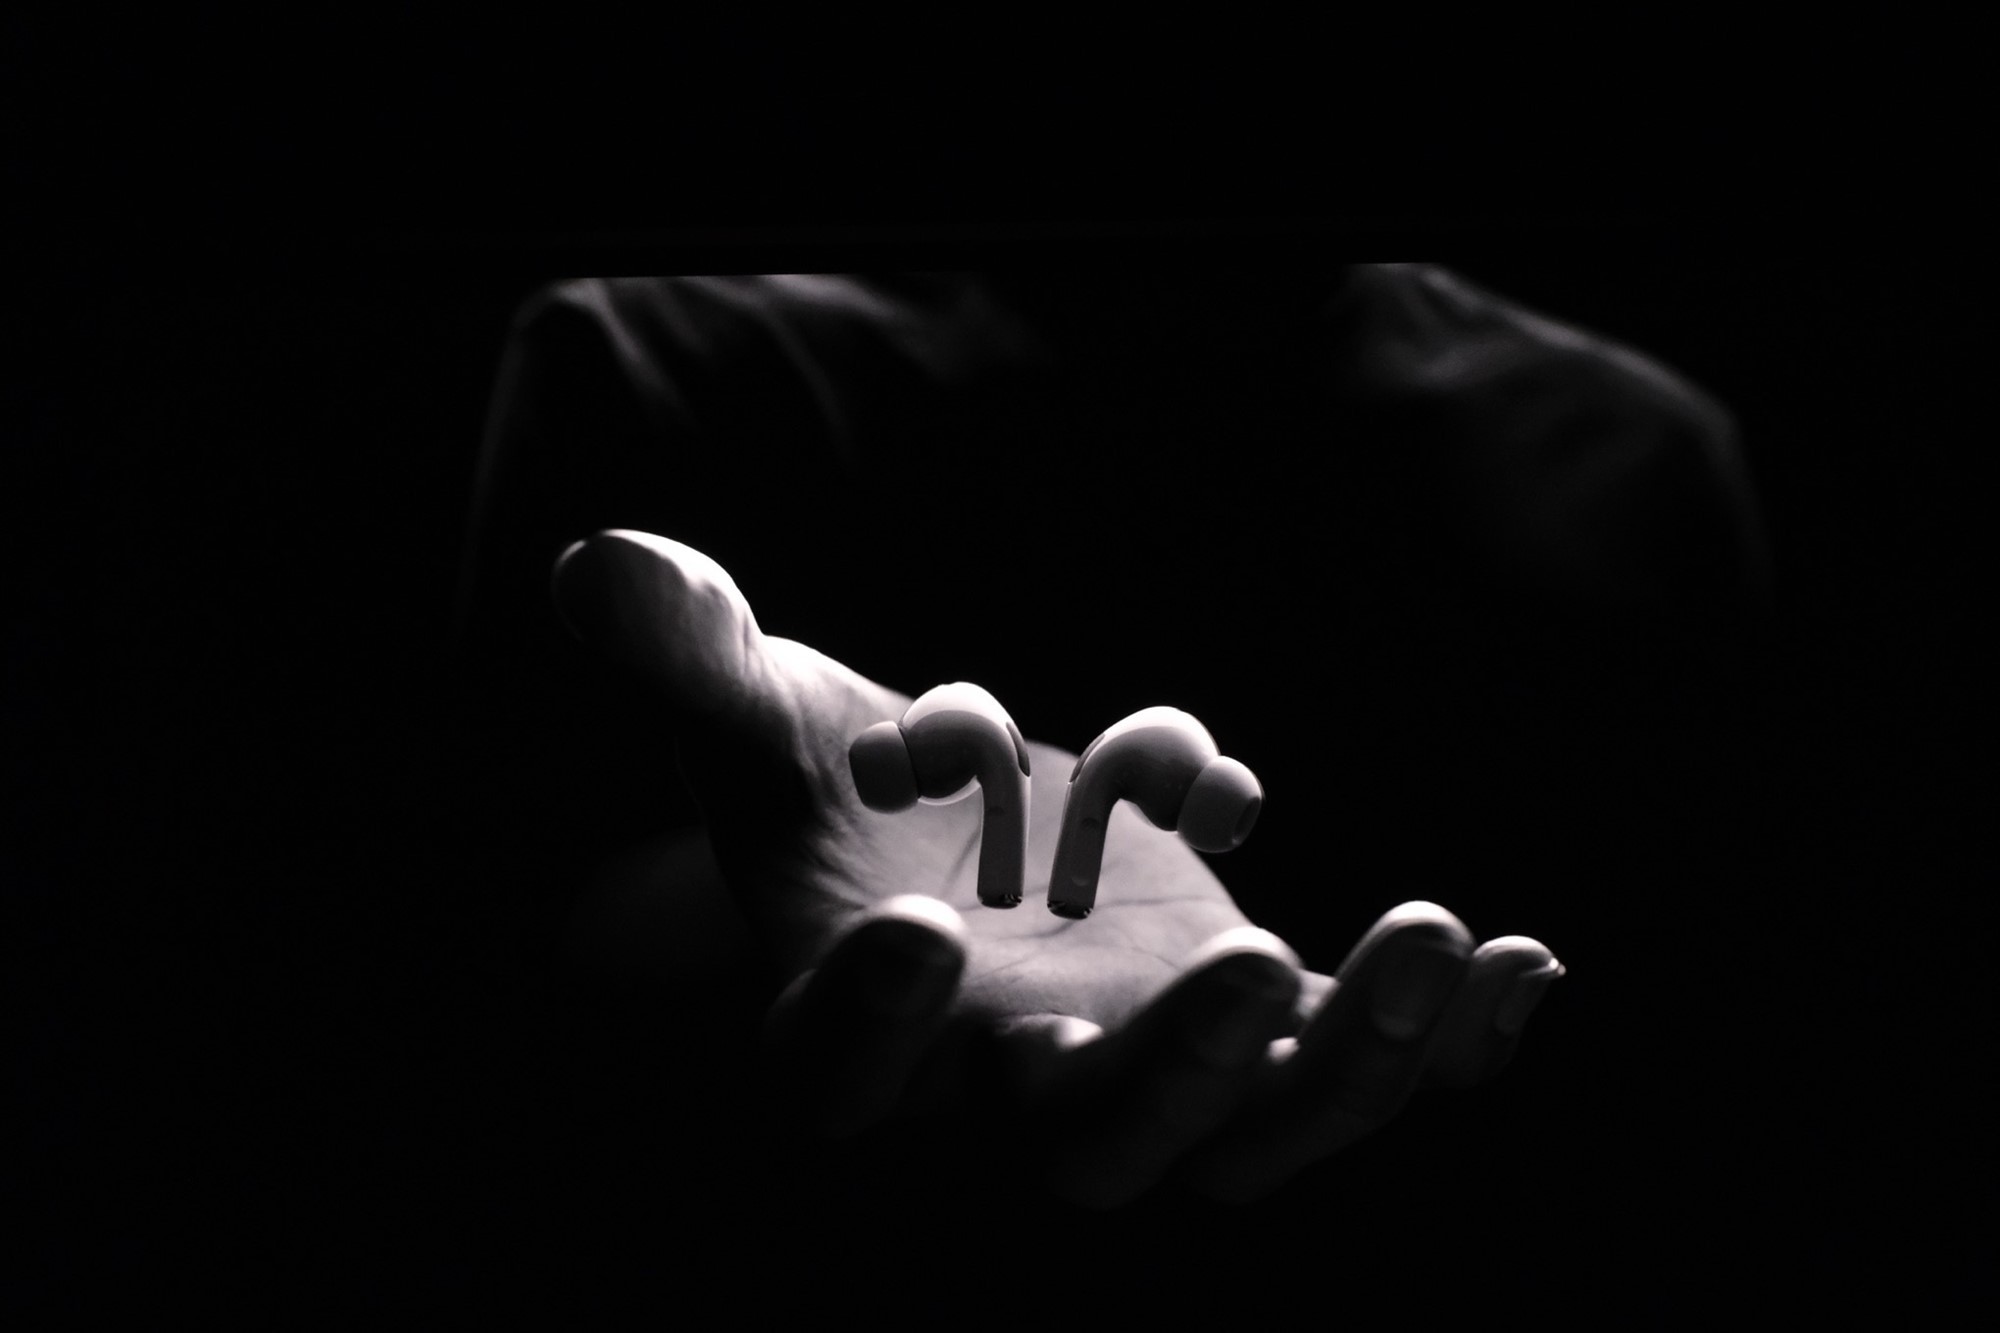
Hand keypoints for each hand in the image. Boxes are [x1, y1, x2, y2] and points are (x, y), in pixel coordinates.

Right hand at [551, 529, 1562, 1205]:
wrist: (944, 842)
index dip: (862, 1034)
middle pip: (1091, 1148)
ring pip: (1257, 1132)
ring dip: (1356, 1058)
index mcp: (858, 1037)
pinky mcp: (1250, 1028)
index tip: (912, 923)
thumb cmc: (830, 794)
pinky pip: (1360, 1073)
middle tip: (1246, 968)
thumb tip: (604, 572)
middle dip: (1175, 1078)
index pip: (830, 1092)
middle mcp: (1007, 1089)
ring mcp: (1147, 1070)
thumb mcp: (755, 721)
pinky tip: (1529, 967)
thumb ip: (689, 663)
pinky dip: (1451, 1045)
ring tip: (1434, 940)